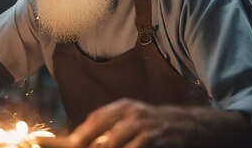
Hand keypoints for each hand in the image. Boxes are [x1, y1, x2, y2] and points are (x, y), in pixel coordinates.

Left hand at [68, 98, 247, 147]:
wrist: (195, 125)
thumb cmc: (158, 125)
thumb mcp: (134, 119)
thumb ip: (111, 127)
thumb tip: (80, 139)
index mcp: (122, 108)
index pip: (92, 122)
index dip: (73, 137)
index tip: (56, 144)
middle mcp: (130, 114)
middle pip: (97, 139)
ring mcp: (143, 127)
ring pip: (112, 147)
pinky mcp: (155, 139)